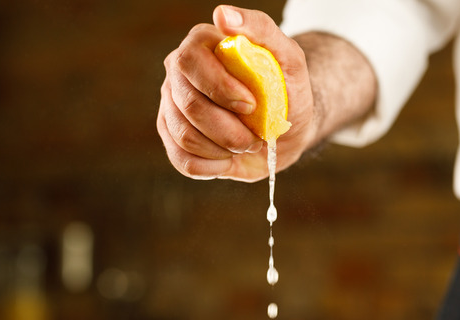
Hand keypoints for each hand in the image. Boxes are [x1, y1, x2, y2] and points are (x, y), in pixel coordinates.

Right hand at [157, 5, 316, 181]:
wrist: (283, 128)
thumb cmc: (286, 89)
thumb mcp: (288, 57)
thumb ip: (259, 29)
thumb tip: (222, 14)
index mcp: (201, 46)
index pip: (190, 62)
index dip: (220, 88)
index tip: (251, 105)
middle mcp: (179, 74)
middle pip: (189, 106)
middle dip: (229, 129)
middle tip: (256, 135)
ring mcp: (171, 108)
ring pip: (185, 137)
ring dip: (225, 148)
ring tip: (246, 143)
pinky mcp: (173, 140)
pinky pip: (184, 161)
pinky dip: (214, 165)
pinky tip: (230, 156)